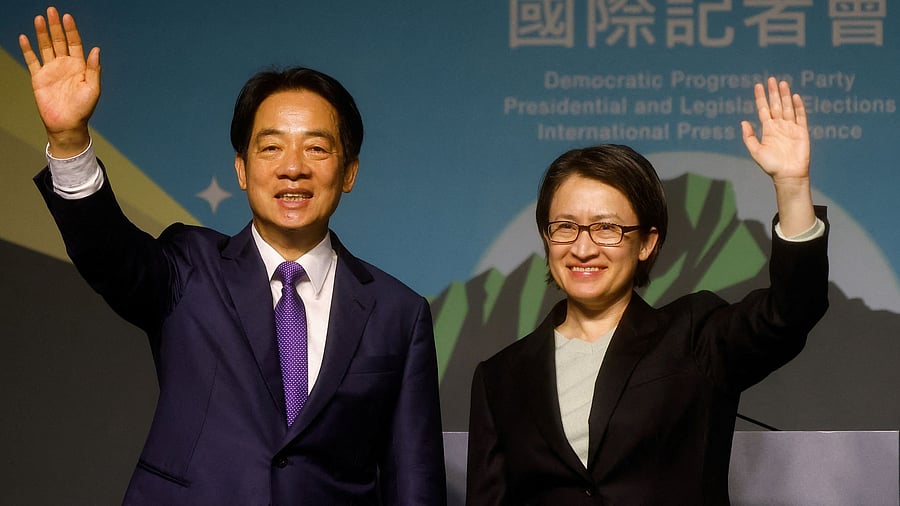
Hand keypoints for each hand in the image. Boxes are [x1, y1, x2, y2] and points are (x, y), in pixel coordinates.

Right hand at [19, 7, 99, 157]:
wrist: (67, 124)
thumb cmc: (83, 109)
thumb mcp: (93, 88)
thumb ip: (93, 68)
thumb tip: (96, 49)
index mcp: (79, 66)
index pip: (75, 43)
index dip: (71, 30)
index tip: (67, 17)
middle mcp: (65, 65)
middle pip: (59, 41)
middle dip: (56, 26)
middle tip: (51, 10)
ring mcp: (51, 70)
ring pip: (45, 47)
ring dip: (42, 33)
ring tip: (39, 18)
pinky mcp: (39, 78)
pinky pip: (32, 60)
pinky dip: (27, 49)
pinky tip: (24, 37)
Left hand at [742, 77, 814, 235]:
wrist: (788, 175)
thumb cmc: (771, 166)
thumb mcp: (756, 151)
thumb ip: (749, 137)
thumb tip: (743, 121)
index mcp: (767, 130)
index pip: (763, 109)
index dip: (761, 98)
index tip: (758, 86)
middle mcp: (779, 126)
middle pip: (776, 105)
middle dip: (773, 93)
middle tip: (771, 79)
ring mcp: (791, 128)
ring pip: (787, 107)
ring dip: (785, 96)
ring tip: (782, 83)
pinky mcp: (802, 132)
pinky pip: (801, 116)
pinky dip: (798, 106)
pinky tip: (795, 97)